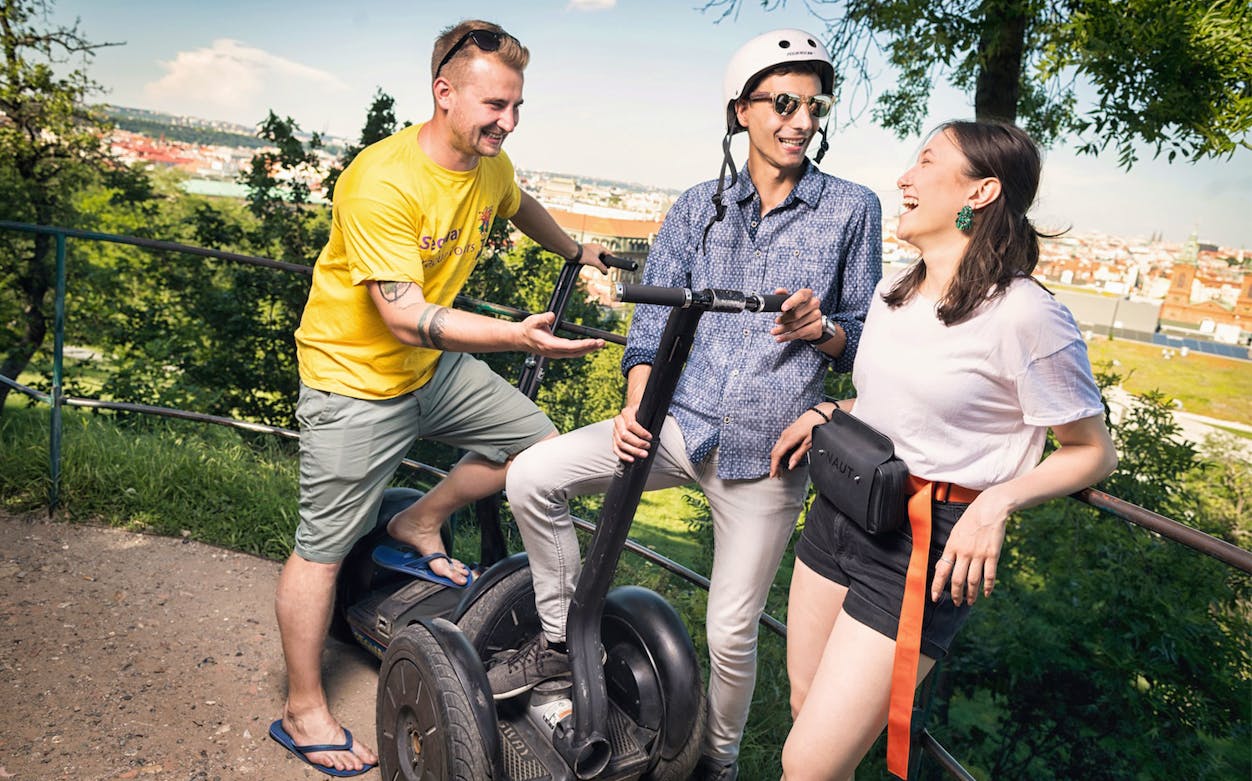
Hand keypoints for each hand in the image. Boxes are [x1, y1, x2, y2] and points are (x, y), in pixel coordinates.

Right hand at [517, 312, 604, 357]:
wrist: (520, 339)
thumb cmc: (528, 329)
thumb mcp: (533, 321)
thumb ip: (543, 318)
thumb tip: (551, 316)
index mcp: (550, 345)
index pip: (570, 346)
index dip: (582, 345)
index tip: (593, 341)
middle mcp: (554, 352)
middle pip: (576, 352)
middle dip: (590, 347)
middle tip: (602, 342)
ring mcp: (556, 354)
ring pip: (575, 354)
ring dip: (588, 349)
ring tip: (599, 344)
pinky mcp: (557, 353)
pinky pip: (573, 353)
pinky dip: (582, 349)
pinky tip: (589, 346)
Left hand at [576, 242, 613, 273]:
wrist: (573, 252)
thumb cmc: (584, 255)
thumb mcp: (596, 263)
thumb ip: (602, 268)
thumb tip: (606, 272)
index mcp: (600, 247)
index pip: (609, 253)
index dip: (611, 260)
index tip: (611, 265)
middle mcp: (596, 247)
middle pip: (603, 255)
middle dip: (604, 261)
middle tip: (605, 267)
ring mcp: (590, 249)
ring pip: (596, 256)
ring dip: (598, 261)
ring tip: (599, 267)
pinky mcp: (585, 251)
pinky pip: (591, 256)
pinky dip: (593, 260)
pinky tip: (591, 264)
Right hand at [611, 403, 651, 461]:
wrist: (632, 410)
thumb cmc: (640, 411)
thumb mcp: (644, 409)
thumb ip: (648, 416)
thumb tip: (655, 426)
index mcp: (626, 413)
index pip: (631, 424)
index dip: (641, 432)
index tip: (650, 437)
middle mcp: (618, 421)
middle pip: (624, 435)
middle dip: (637, 443)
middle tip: (648, 447)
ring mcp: (615, 430)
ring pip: (620, 443)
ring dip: (632, 451)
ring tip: (643, 454)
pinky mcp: (614, 438)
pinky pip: (616, 449)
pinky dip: (623, 455)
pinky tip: (631, 459)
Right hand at [769, 408, 825, 476]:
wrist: (818, 413)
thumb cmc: (815, 426)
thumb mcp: (808, 443)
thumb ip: (798, 455)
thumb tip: (790, 465)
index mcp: (788, 439)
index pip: (777, 455)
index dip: (773, 466)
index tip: (773, 474)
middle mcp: (784, 435)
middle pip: (774, 452)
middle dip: (773, 464)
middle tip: (775, 474)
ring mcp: (785, 433)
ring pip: (776, 448)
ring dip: (776, 458)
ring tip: (779, 468)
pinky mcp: (788, 432)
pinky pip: (780, 444)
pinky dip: (779, 452)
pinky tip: (782, 457)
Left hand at [770, 287, 822, 342]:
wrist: (811, 323)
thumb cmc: (798, 309)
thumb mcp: (790, 303)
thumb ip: (783, 296)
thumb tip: (778, 291)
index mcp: (808, 294)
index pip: (801, 295)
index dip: (791, 302)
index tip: (782, 308)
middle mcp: (814, 303)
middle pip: (797, 313)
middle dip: (784, 319)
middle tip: (776, 321)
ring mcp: (817, 315)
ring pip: (797, 325)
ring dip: (783, 329)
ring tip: (774, 332)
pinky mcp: (817, 326)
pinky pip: (800, 333)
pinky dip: (788, 336)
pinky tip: (780, 338)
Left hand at [930, 488, 1011, 605]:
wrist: (989, 509)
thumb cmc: (970, 520)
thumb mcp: (955, 534)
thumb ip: (950, 551)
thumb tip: (942, 567)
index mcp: (952, 547)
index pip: (941, 571)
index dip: (937, 586)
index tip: (934, 597)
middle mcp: (964, 552)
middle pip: (957, 579)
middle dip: (956, 594)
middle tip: (957, 603)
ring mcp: (979, 554)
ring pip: (973, 580)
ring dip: (971, 594)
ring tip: (970, 601)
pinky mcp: (993, 554)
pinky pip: (989, 575)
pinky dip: (988, 587)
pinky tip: (986, 593)